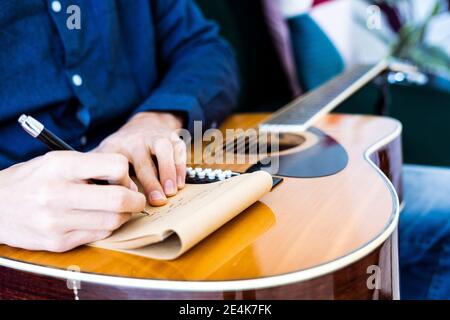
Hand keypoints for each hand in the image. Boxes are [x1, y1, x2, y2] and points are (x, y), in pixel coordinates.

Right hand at [0, 151, 145, 251]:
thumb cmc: (32, 179)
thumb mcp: (57, 160)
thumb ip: (92, 166)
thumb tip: (127, 182)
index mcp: (60, 166)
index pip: (115, 166)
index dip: (126, 173)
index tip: (122, 178)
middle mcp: (57, 194)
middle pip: (119, 199)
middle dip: (136, 199)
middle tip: (136, 198)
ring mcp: (56, 221)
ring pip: (113, 221)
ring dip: (124, 215)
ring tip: (117, 208)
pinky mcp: (57, 242)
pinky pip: (99, 235)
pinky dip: (107, 227)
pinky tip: (99, 219)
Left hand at [94, 112, 186, 205]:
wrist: (143, 126)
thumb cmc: (122, 150)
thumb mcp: (103, 156)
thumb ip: (93, 173)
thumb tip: (83, 195)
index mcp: (115, 147)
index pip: (114, 163)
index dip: (119, 181)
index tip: (123, 199)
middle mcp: (135, 141)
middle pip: (142, 159)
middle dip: (150, 181)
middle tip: (156, 201)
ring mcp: (155, 138)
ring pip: (163, 149)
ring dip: (168, 171)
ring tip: (171, 191)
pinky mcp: (171, 138)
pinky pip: (178, 150)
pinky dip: (180, 167)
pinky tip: (180, 184)